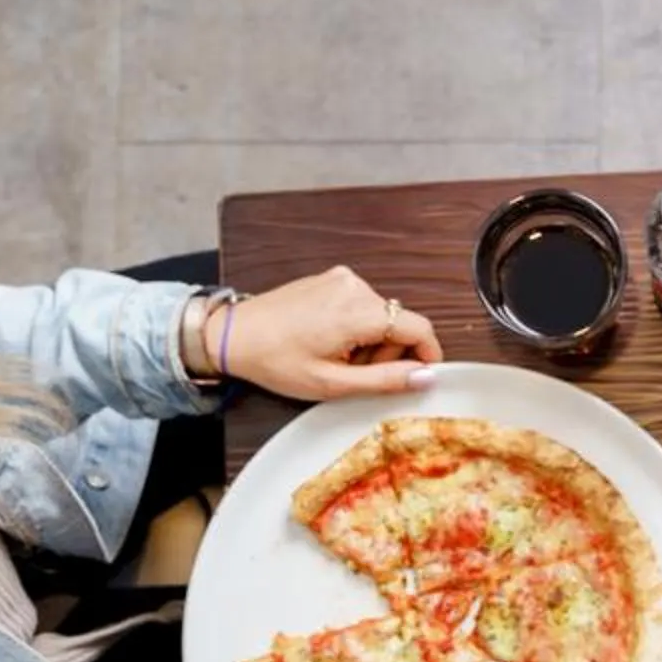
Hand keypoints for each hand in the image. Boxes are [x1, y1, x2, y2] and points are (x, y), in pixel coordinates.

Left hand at [219, 266, 443, 400]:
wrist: (233, 335)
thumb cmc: (275, 360)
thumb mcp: (333, 383)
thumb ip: (385, 380)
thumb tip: (426, 377)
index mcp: (358, 311)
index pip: (419, 327)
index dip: (428, 354)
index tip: (422, 375)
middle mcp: (354, 287)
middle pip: (400, 322)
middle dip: (389, 352)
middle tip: (357, 375)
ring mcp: (342, 279)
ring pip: (381, 315)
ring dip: (371, 341)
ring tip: (337, 359)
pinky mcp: (331, 279)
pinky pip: (361, 304)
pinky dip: (356, 326)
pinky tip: (328, 341)